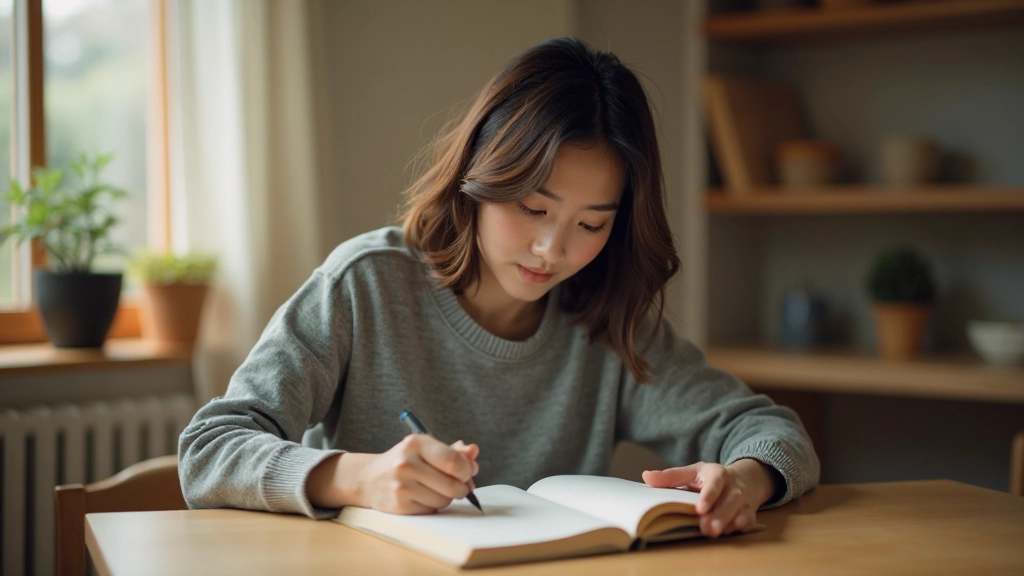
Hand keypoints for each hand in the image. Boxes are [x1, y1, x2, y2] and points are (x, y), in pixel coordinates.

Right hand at [307, 435, 478, 513]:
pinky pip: (432, 511)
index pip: (453, 461)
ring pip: (444, 501)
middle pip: (452, 485)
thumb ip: (453, 451)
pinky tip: (422, 497)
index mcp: (416, 443)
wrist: (369, 479)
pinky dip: (433, 507)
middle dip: (460, 488)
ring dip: (446, 498)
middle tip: (457, 485)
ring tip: (434, 489)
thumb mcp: (426, 449)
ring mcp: (401, 485)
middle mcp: (406, 463)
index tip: (467, 473)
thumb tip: (473, 451)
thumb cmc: (405, 462)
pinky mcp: (399, 505)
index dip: (467, 471)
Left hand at [641, 459, 776, 537]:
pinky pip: (748, 520)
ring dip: (728, 523)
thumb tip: (646, 477)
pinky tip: (730, 532)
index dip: (708, 496)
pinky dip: (741, 526)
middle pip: (730, 500)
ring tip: (714, 533)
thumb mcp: (691, 472)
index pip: (715, 483)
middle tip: (707, 528)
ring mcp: (743, 500)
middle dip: (719, 514)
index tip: (700, 509)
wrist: (742, 480)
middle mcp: (733, 486)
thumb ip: (670, 477)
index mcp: (717, 474)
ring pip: (740, 511)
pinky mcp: (749, 512)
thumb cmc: (709, 478)